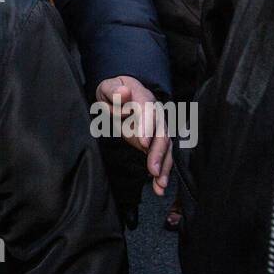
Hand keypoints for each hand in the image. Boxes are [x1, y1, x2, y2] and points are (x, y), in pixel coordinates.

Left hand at [96, 75, 172, 195]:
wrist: (123, 93)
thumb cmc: (114, 91)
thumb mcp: (108, 87)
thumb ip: (113, 91)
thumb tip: (124, 93)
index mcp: (143, 97)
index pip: (148, 111)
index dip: (147, 127)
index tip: (144, 143)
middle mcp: (155, 113)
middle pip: (161, 132)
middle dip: (158, 152)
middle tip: (153, 169)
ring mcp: (158, 128)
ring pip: (166, 147)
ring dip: (164, 166)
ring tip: (160, 184)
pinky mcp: (156, 141)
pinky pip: (162, 156)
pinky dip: (162, 172)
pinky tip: (159, 187)